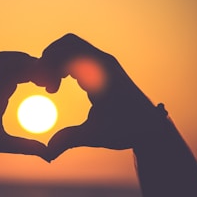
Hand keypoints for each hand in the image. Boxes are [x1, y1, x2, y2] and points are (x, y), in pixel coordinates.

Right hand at [37, 34, 158, 159]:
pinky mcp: (102, 67)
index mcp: (101, 74)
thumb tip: (46, 153)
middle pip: (68, 43)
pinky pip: (79, 54)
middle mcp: (103, 62)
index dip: (50, 68)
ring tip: (53, 87)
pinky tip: (62, 84)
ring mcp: (104, 62)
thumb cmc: (126, 130)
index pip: (68, 53)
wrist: (150, 126)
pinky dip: (65, 64)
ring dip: (57, 60)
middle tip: (46, 85)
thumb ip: (69, 140)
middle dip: (50, 59)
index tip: (50, 91)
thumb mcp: (96, 135)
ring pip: (72, 46)